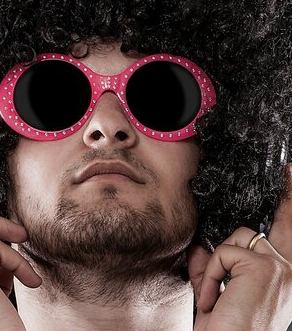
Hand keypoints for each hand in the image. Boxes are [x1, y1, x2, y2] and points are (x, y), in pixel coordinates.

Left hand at [188, 164, 291, 329]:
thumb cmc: (227, 329)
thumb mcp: (218, 291)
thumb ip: (215, 265)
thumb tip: (202, 244)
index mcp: (285, 278)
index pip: (287, 233)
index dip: (290, 206)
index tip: (291, 176)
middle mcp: (291, 271)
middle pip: (285, 221)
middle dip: (288, 195)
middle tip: (291, 171)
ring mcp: (281, 267)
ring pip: (236, 238)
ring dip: (215, 266)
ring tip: (214, 298)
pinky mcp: (265, 266)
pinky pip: (222, 252)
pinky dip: (210, 276)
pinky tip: (215, 302)